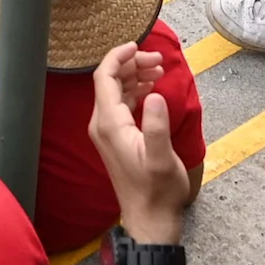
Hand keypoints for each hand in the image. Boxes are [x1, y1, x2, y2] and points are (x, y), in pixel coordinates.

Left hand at [85, 43, 190, 242]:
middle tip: (160, 60)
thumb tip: (154, 94)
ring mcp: (107, 132)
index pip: (103, 77)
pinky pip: (120, 104)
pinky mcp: (116, 138)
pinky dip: (135, 90)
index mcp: (109, 124)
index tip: (139, 45)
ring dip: (134, 76)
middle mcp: (102, 125)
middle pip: (109, 81)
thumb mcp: (161, 159)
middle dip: (132, 64)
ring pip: (115, 91)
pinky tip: (151, 88)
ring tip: (159, 70)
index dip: (118, 56)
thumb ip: (156, 127)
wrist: (150, 219)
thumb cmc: (158, 191)